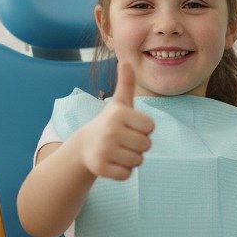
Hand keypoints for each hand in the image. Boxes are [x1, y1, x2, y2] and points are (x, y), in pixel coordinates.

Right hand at [78, 62, 154, 179]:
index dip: (143, 129)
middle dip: (138, 145)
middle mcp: (110, 130)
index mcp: (119, 113)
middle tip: (123, 140)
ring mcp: (104, 150)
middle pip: (146, 145)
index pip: (150, 127)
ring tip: (118, 150)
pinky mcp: (100, 168)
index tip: (130, 126)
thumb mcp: (119, 103)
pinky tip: (112, 162)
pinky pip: (127, 175)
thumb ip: (126, 83)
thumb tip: (126, 61)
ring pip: (138, 161)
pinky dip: (122, 171)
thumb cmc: (110, 122)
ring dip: (131, 159)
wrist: (85, 145)